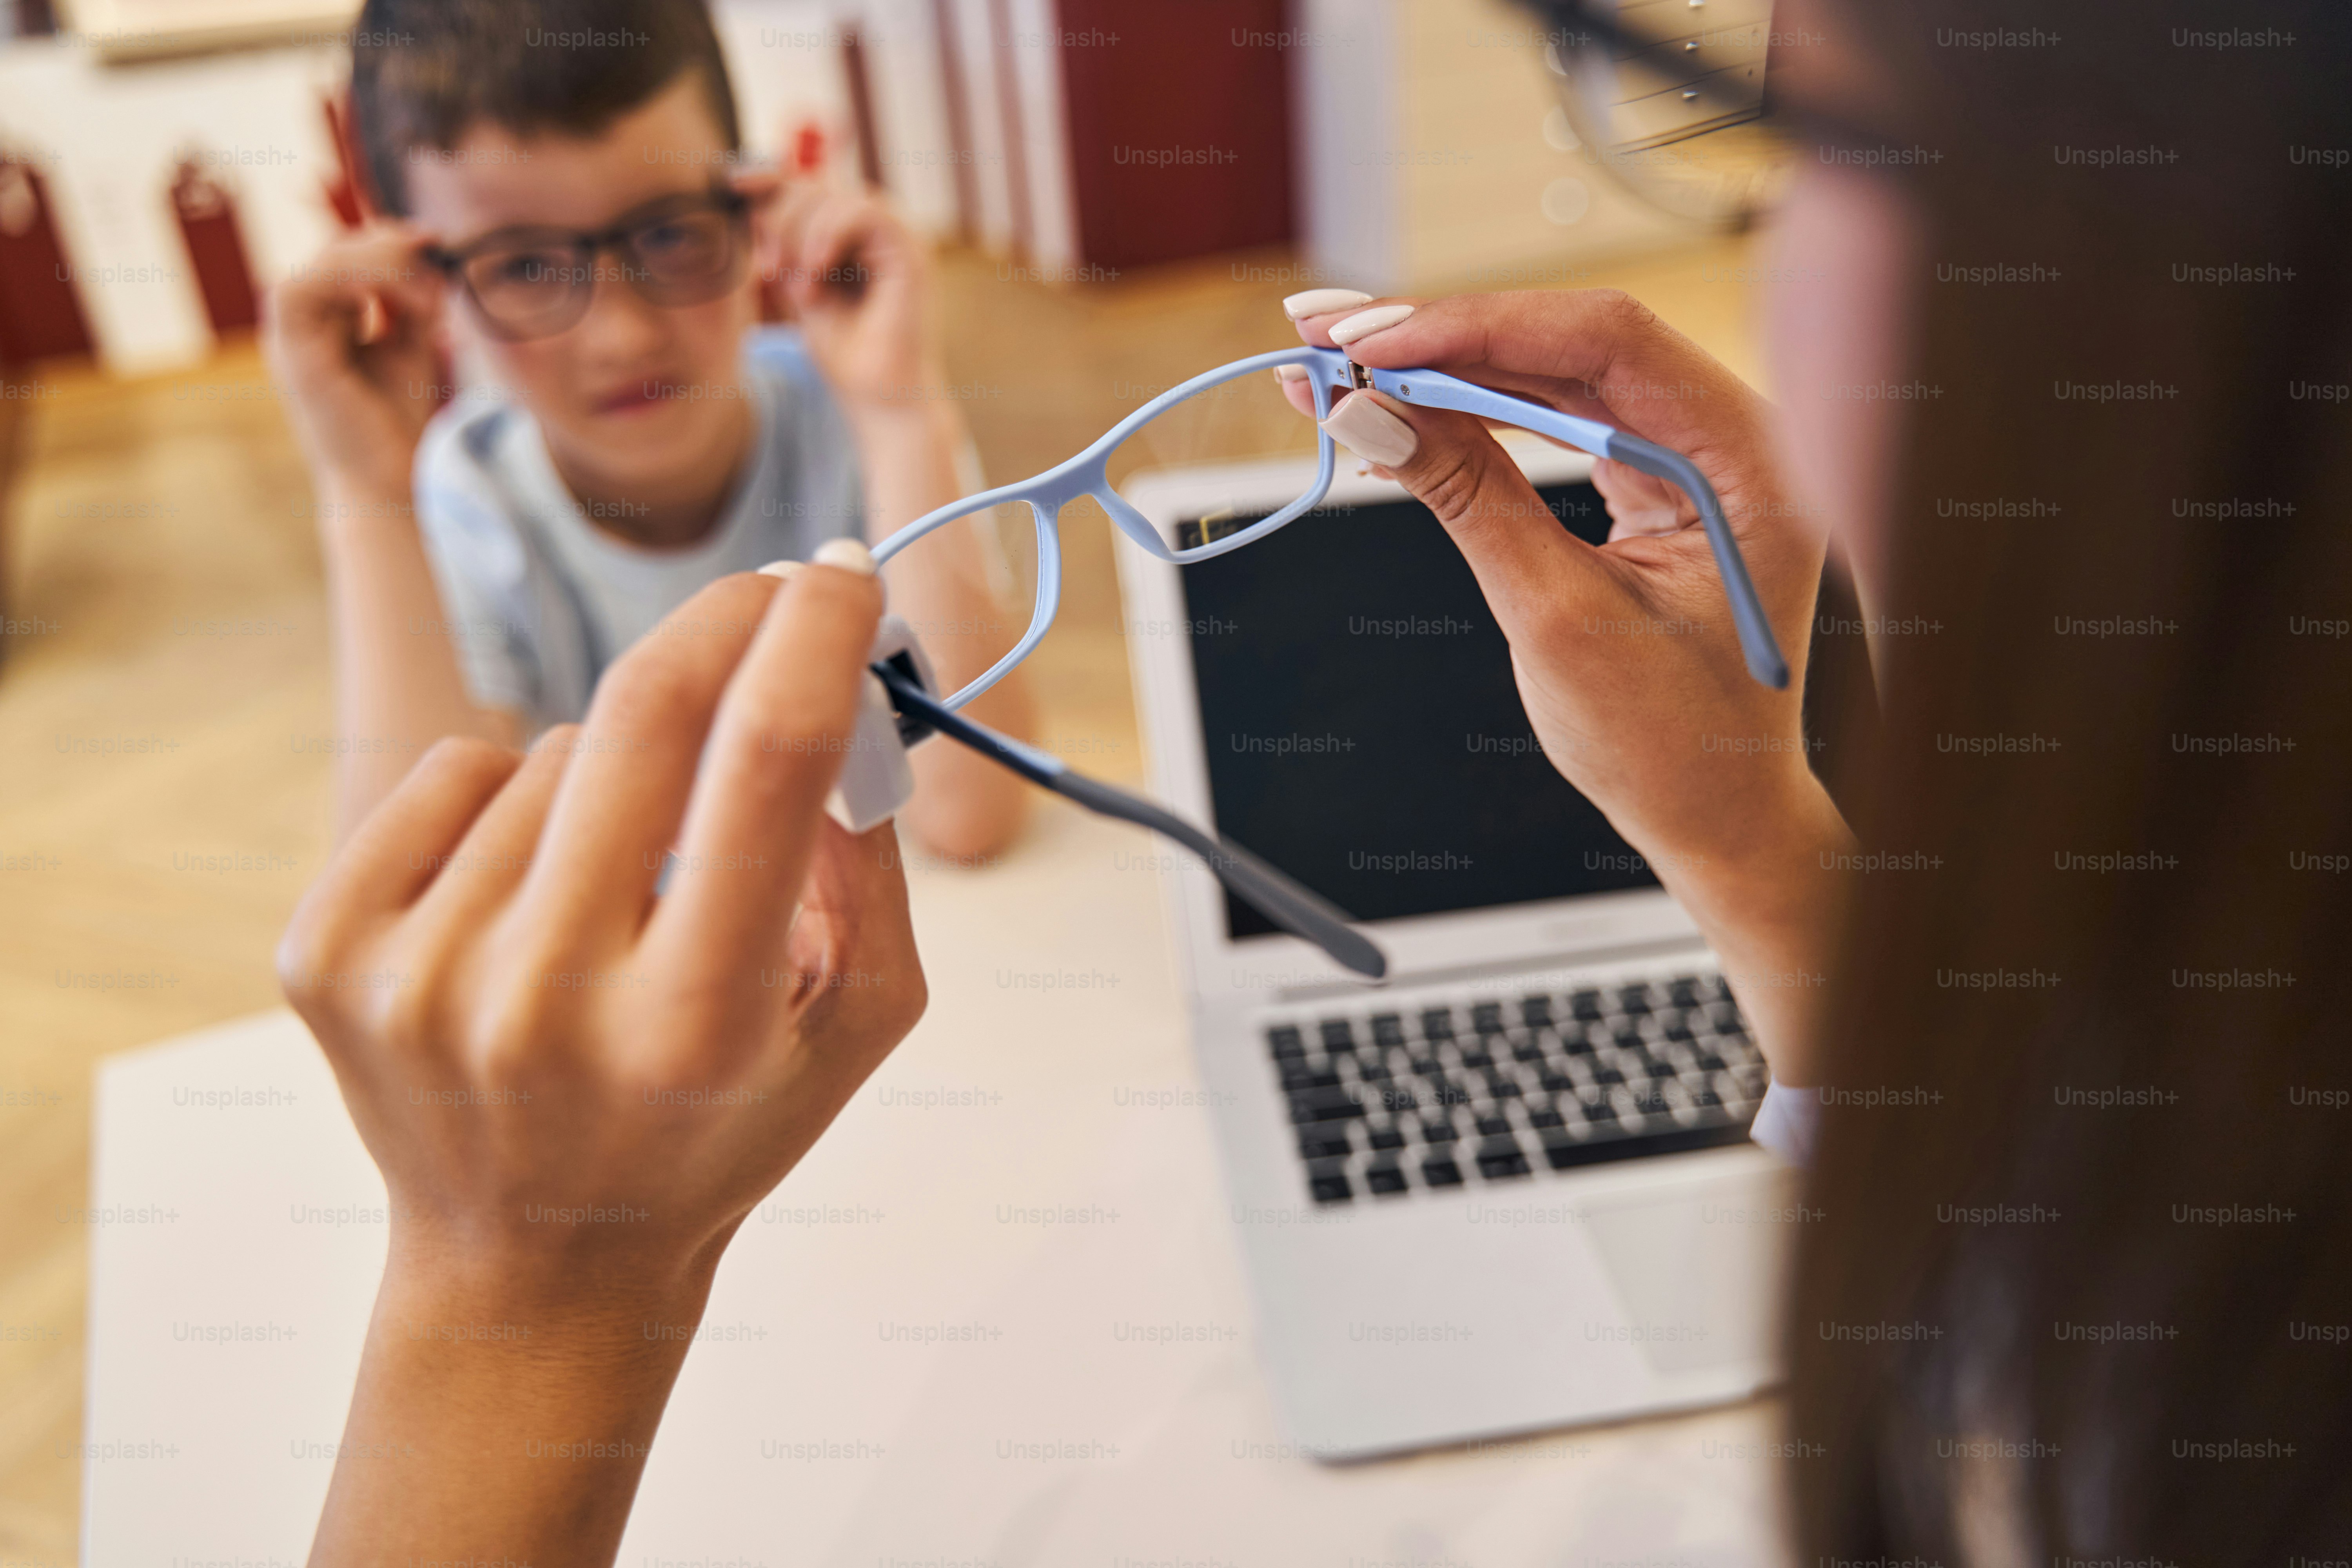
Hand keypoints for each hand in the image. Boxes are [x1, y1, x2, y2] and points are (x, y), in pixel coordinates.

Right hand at [263, 224, 447, 499]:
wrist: (387, 481)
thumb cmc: (397, 422)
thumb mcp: (412, 346)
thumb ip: (413, 301)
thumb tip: (427, 247)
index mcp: (325, 319)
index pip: (349, 256)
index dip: (390, 241)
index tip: (435, 240)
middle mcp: (301, 322)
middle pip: (335, 251)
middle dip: (389, 246)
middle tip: (435, 251)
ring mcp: (289, 335)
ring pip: (322, 263)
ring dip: (380, 264)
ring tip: (428, 295)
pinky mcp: (289, 350)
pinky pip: (304, 288)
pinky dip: (356, 281)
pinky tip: (403, 303)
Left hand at [279, 564, 926, 1559]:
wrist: (539, 1263)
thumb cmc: (722, 1127)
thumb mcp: (858, 1025)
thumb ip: (877, 864)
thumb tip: (849, 688)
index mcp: (695, 1025)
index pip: (768, 759)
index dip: (818, 634)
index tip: (843, 574)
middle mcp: (545, 1001)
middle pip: (646, 710)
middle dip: (727, 619)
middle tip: (771, 595)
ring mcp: (419, 977)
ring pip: (555, 751)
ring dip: (619, 771)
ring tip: (623, 877)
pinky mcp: (328, 957)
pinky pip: (451, 772)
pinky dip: (508, 797)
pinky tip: (528, 886)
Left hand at [735, 170, 940, 411]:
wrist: (877, 396)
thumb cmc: (842, 352)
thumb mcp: (795, 286)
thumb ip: (781, 245)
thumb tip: (747, 201)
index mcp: (852, 233)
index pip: (807, 186)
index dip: (769, 178)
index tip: (731, 183)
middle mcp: (877, 228)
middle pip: (816, 186)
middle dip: (779, 219)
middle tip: (768, 269)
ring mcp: (897, 236)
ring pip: (836, 195)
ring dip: (801, 235)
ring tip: (798, 289)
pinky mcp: (910, 249)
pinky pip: (865, 211)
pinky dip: (831, 234)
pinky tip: (817, 270)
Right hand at [1287, 290, 1852, 1077]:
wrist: (1717, 817)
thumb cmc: (1670, 742)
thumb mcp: (1557, 619)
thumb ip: (1469, 501)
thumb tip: (1368, 414)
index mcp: (1750, 461)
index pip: (1607, 342)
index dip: (1479, 328)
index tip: (1372, 343)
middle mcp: (1729, 436)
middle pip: (1570, 343)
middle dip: (1440, 337)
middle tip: (1320, 330)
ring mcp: (1687, 455)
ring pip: (1550, 375)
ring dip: (1440, 368)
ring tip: (1333, 359)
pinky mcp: (1648, 481)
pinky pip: (1552, 421)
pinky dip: (1469, 414)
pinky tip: (1391, 406)